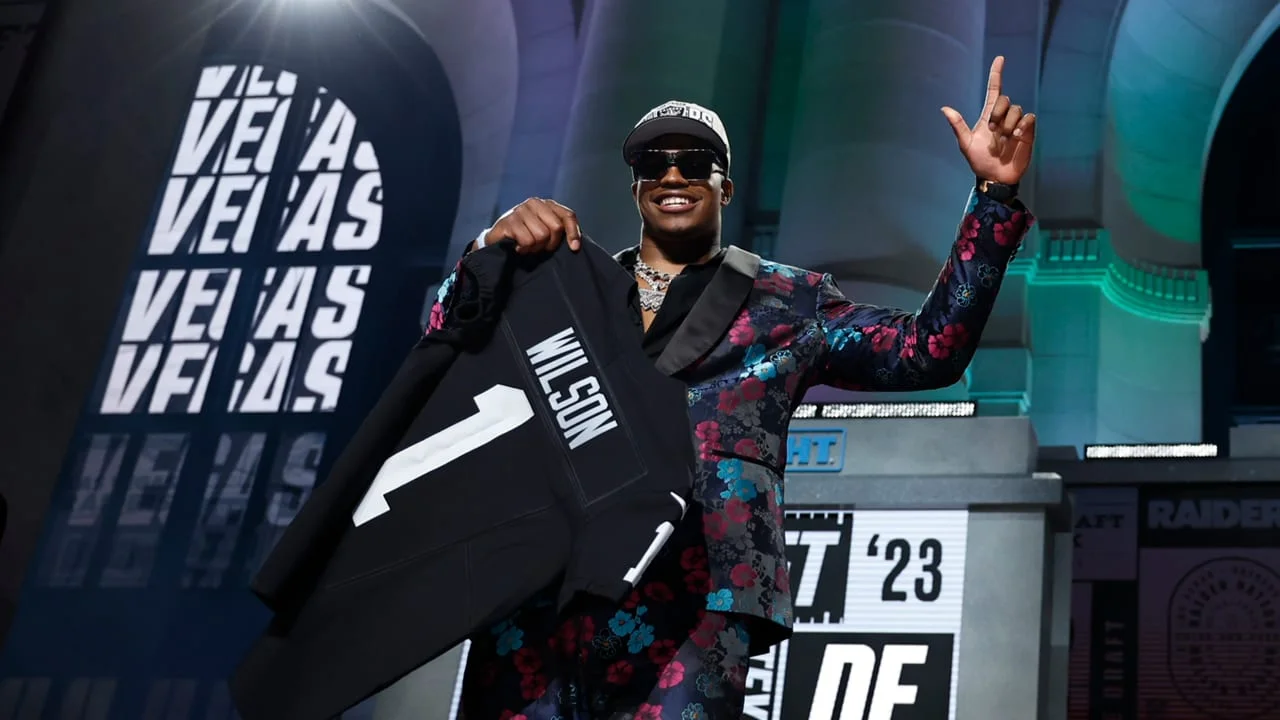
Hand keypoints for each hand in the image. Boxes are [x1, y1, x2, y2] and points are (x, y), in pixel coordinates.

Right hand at [483, 198, 581, 253]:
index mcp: (546, 204)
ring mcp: (520, 210)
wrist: (497, 239)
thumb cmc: (525, 236)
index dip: (573, 233)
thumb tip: (575, 245)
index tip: (574, 248)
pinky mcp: (508, 221)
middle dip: (550, 243)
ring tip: (528, 247)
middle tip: (541, 247)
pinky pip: (527, 241)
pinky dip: (524, 249)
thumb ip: (559, 232)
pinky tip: (518, 247)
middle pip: (556, 228)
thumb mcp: (545, 231)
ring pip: (541, 235)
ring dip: (535, 247)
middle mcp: (534, 203)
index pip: (568, 215)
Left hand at [941, 56, 1035, 185]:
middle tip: (992, 129)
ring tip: (1004, 138)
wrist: (995, 177)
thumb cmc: (980, 161)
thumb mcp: (966, 144)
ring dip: (1008, 124)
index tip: (1000, 59)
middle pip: (1004, 100)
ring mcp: (1016, 124)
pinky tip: (1016, 136)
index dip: (996, 74)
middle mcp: (1003, 117)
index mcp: (988, 116)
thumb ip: (958, 126)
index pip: (994, 90)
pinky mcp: (1027, 132)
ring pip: (1016, 110)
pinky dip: (1022, 125)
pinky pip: (1029, 118)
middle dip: (998, 112)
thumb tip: (944, 108)